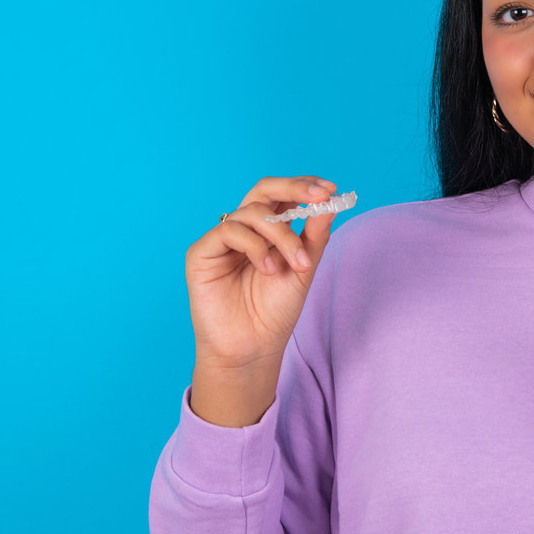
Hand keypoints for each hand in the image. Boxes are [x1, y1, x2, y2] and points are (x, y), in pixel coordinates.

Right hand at [185, 176, 338, 424]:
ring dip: (283, 235)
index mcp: (268, 229)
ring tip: (297, 265)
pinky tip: (269, 268)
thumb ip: (315, 234)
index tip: (332, 190)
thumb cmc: (276, 310)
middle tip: (320, 195)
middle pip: (264, 189)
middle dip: (295, 187)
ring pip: (253, 212)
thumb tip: (331, 201)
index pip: (284, 194)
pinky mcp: (202, 252)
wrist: (253, 347)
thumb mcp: (304, 267)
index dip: (305, 186)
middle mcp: (244, 229)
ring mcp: (222, 239)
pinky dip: (256, 246)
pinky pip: (230, 231)